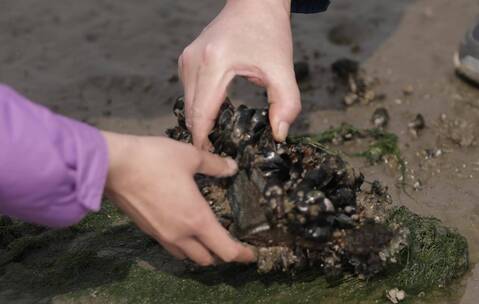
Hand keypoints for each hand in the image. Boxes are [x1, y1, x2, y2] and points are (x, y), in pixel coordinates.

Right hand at [102, 131, 254, 264]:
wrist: (112, 165)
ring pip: (187, 255)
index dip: (242, 254)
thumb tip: (232, 167)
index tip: (252, 253)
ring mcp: (162, 235)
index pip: (226, 250)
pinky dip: (183, 244)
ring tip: (208, 236)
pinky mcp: (147, 230)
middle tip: (231, 242)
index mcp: (197, 220)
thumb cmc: (154, 159)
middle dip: (221, 254)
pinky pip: (171, 246)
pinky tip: (184, 226)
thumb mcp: (191, 157)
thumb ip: (215, 165)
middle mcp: (180, 234)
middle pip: (206, 259)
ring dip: (200, 251)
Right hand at [179, 0, 300, 148]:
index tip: (215, 159)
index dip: (204, 141)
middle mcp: (193, 62)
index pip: (201, 114)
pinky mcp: (187, 59)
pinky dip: (200, 107)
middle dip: (202, 136)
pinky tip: (218, 116)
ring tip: (220, 139)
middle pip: (191, 112)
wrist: (256, 2)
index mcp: (214, 64)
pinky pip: (189, 92)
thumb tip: (279, 135)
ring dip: (201, 122)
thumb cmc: (269, 32)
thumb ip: (286, 103)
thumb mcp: (283, 68)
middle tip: (220, 156)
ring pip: (187, 104)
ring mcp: (187, 59)